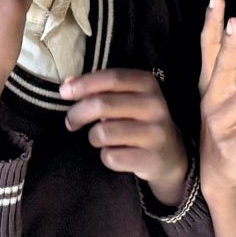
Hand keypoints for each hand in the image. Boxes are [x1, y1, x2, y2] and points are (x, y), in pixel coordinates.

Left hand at [60, 66, 191, 206]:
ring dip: (94, 137)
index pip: (111, 78)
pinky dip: (106, 157)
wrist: (171, 154)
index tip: (64, 92)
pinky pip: (111, 157)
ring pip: (103, 133)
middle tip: (71, 122)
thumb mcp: (126, 98)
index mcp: (148, 84)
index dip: (84, 84)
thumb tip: (68, 82)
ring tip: (101, 139)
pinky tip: (116, 153)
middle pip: (102, 105)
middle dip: (78, 114)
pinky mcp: (151, 158)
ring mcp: (155, 133)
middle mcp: (155, 105)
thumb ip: (99, 88)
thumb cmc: (140, 121)